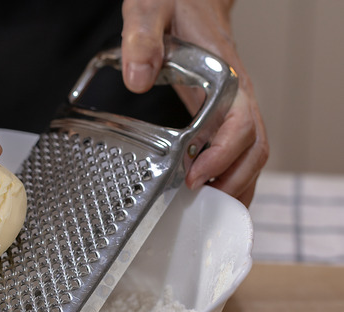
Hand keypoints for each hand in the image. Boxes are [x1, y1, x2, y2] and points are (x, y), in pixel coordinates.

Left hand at [120, 0, 268, 205]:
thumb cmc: (174, 2)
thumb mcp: (151, 9)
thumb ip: (142, 38)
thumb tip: (136, 81)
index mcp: (225, 75)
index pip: (240, 124)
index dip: (223, 155)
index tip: (195, 176)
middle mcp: (236, 94)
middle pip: (254, 148)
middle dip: (233, 181)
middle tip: (200, 205)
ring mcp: (232, 106)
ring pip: (250, 153)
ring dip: (235, 184)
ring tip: (208, 211)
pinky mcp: (221, 112)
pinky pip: (237, 148)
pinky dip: (230, 174)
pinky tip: (210, 191)